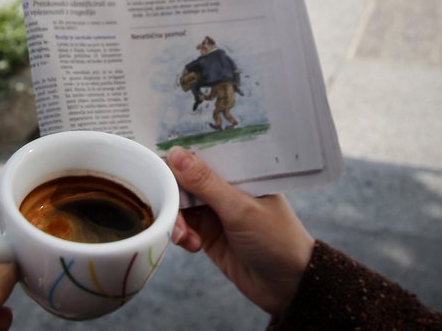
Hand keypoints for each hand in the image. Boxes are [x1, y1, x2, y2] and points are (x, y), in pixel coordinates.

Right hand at [168, 147, 313, 316]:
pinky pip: (183, 226)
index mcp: (239, 171)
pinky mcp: (207, 233)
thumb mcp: (240, 209)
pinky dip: (181, 234)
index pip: (204, 152)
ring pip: (180, 204)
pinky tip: (191, 244)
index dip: (179, 152)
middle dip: (172, 192)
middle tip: (166, 206)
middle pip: (185, 178)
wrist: (288, 287)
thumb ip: (205, 183)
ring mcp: (215, 210)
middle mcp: (225, 186)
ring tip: (184, 235)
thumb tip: (175, 153)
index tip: (153, 153)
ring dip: (176, 218)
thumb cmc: (276, 239)